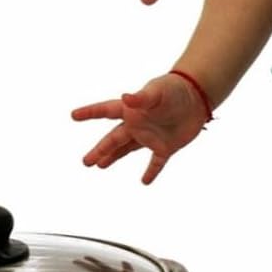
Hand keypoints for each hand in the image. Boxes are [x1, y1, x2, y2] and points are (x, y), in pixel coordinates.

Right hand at [72, 73, 208, 183]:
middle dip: (100, 150)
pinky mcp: (166, 146)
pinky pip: (156, 162)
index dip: (90, 113)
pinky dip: (151, 172)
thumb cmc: (175, 90)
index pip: (106, 111)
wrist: (197, 98)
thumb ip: (142, 97)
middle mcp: (138, 125)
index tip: (73, 115)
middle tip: (86, 162)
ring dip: (114, 157)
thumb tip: (126, 97)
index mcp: (132, 110)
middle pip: (114, 139)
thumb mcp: (157, 92)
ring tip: (100, 166)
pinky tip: (145, 182)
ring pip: (127, 150)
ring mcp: (150, 136)